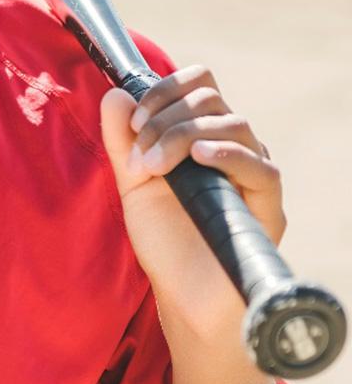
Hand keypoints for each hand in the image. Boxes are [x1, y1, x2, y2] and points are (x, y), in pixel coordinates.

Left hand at [100, 66, 285, 339]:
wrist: (183, 298)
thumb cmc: (164, 241)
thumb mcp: (133, 182)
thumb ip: (121, 139)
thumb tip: (114, 93)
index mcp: (203, 136)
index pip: (199, 85)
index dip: (165, 89)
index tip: (134, 120)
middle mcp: (232, 148)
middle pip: (210, 98)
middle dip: (165, 116)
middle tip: (140, 155)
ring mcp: (253, 174)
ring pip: (233, 123)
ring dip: (182, 134)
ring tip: (153, 167)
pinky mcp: (269, 206)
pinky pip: (260, 165)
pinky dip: (225, 153)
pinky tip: (198, 158)